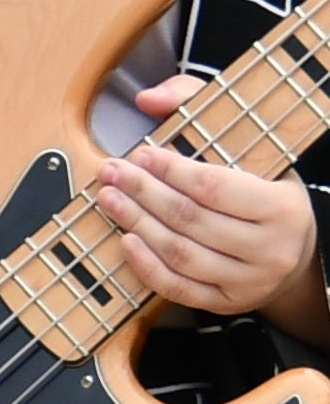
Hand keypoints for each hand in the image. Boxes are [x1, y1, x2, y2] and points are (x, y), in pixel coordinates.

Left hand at [95, 76, 329, 339]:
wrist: (294, 249)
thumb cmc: (263, 190)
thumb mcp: (248, 142)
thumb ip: (196, 103)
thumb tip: (148, 99)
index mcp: (282, 207)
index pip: (213, 188)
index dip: (169, 170)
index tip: (140, 154)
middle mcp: (271, 250)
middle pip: (191, 220)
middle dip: (143, 193)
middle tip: (112, 173)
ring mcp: (251, 282)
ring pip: (181, 254)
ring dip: (137, 224)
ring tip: (110, 199)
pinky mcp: (228, 303)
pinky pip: (180, 289)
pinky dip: (147, 267)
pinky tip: (126, 240)